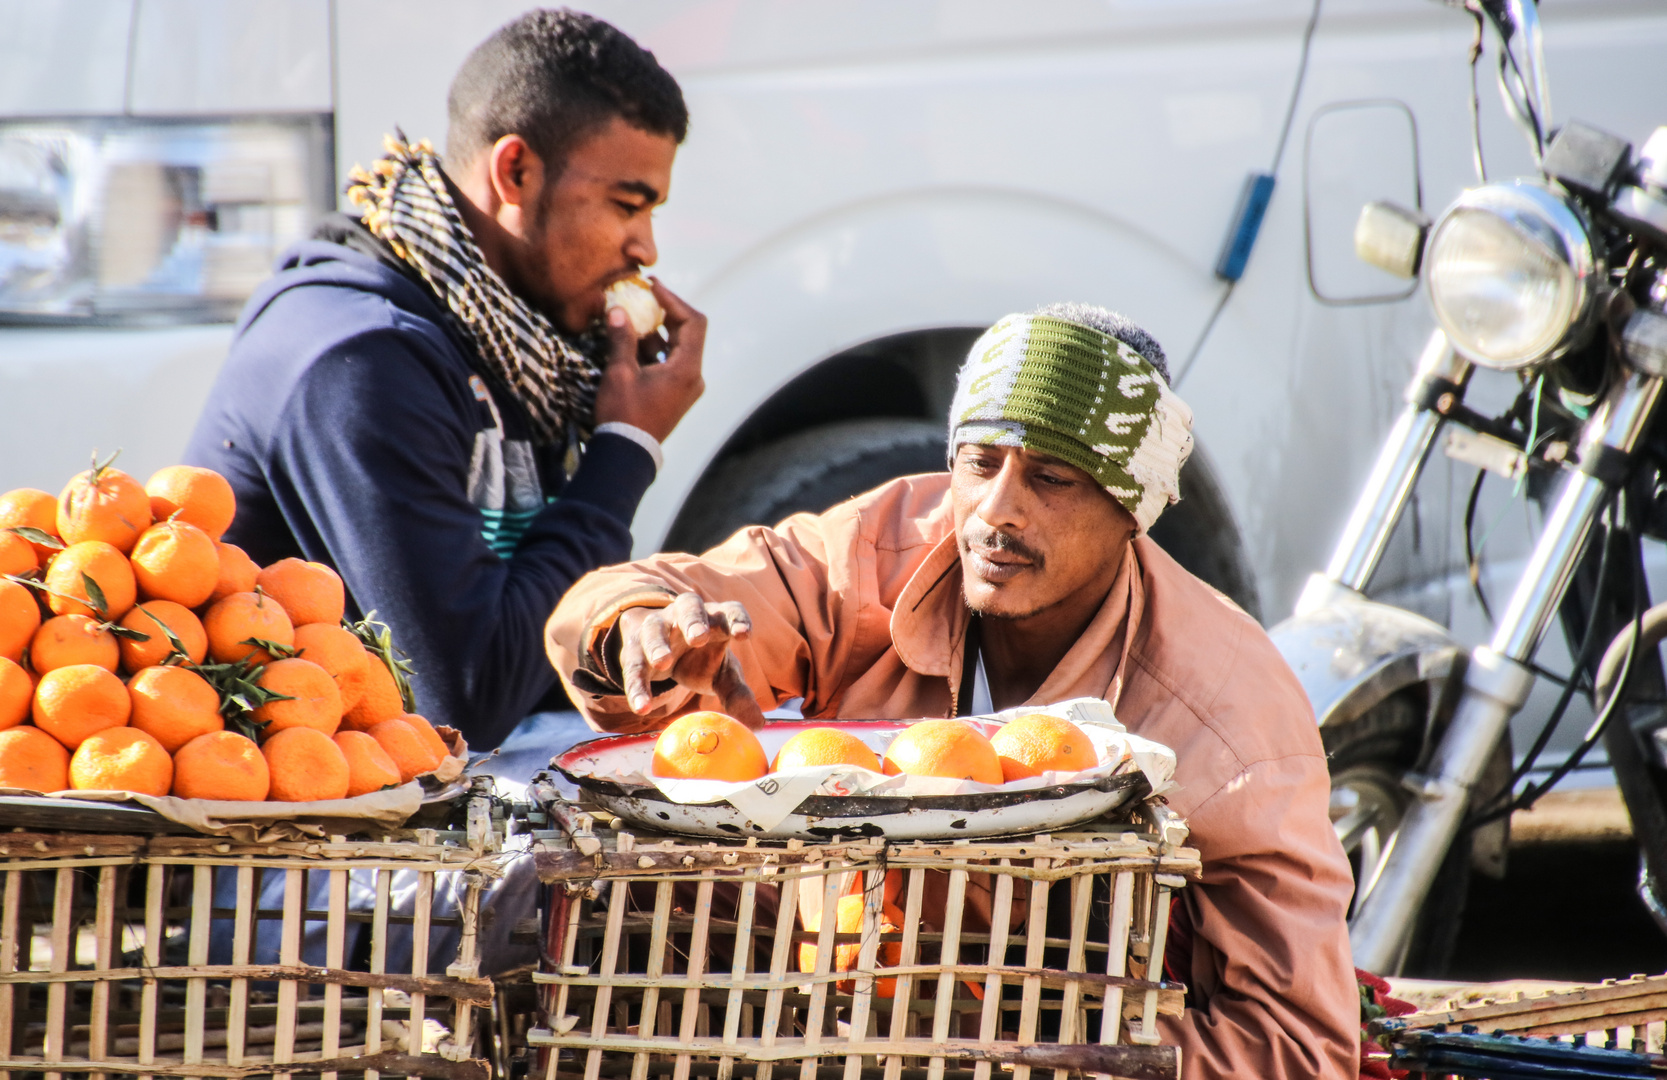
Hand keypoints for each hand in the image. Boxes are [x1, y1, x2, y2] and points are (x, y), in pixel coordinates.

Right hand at [592, 278, 705, 443]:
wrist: (626, 453)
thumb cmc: (624, 414)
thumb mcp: (620, 373)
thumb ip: (622, 339)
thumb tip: (617, 310)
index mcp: (687, 369)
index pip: (693, 322)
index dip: (674, 300)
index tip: (653, 287)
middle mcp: (693, 377)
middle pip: (688, 333)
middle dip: (666, 313)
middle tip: (644, 296)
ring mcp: (686, 388)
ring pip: (678, 348)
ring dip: (658, 331)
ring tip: (633, 318)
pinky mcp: (675, 395)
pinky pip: (670, 363)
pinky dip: (655, 350)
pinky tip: (632, 342)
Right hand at [616, 592, 764, 727]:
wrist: (661, 649)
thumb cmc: (701, 658)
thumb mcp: (722, 675)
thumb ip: (738, 695)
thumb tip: (757, 725)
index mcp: (715, 618)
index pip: (729, 610)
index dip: (737, 619)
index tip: (744, 635)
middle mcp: (685, 616)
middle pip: (689, 607)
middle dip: (694, 620)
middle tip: (699, 637)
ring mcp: (657, 628)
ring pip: (654, 629)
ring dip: (658, 644)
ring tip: (663, 662)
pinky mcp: (634, 649)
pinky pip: (634, 666)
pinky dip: (637, 686)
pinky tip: (642, 707)